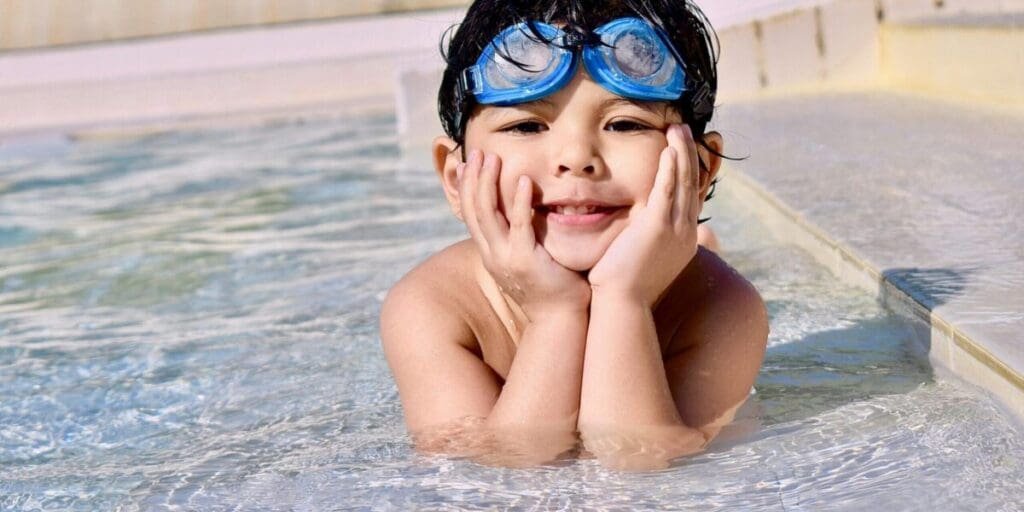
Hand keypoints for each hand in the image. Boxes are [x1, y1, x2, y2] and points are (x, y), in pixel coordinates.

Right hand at [459, 150, 591, 319]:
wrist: (560, 318)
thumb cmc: (550, 286)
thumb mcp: (526, 258)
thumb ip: (520, 236)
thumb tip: (521, 214)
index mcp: (490, 253)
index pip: (469, 214)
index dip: (466, 188)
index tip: (466, 163)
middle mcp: (492, 254)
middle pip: (473, 210)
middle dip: (473, 179)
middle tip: (476, 153)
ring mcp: (505, 258)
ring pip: (487, 214)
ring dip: (489, 184)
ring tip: (492, 159)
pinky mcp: (525, 261)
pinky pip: (519, 226)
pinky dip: (520, 202)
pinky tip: (524, 181)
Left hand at [587, 124, 701, 306]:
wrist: (622, 304)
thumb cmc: (626, 287)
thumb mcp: (644, 260)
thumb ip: (648, 241)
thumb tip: (643, 232)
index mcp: (684, 240)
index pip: (690, 197)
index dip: (690, 171)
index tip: (687, 150)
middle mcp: (685, 232)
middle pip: (691, 184)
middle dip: (689, 154)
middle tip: (684, 130)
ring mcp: (675, 230)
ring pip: (682, 182)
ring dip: (681, 153)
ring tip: (677, 129)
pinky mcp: (658, 227)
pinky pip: (667, 190)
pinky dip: (670, 169)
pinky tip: (669, 150)